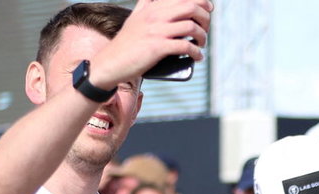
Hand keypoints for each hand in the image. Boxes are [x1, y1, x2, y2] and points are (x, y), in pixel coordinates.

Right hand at [89, 0, 211, 89]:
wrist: (111, 62)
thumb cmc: (126, 43)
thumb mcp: (135, 17)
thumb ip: (146, 4)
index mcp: (152, 7)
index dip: (201, 2)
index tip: (208, 10)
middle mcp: (155, 15)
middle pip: (191, 7)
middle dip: (205, 18)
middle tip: (205, 30)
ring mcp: (156, 31)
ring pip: (191, 27)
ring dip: (203, 37)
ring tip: (201, 44)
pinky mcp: (157, 48)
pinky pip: (185, 47)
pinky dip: (196, 52)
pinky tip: (197, 57)